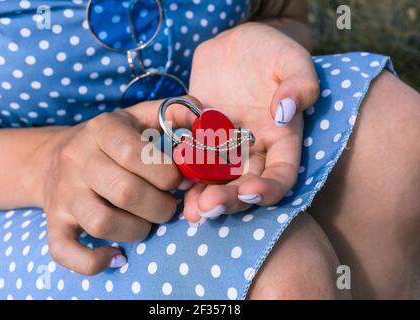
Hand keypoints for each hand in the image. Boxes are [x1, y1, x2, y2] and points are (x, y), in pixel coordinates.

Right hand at [35, 100, 192, 274]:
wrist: (54, 158)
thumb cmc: (111, 140)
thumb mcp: (139, 117)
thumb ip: (174, 114)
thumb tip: (206, 119)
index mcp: (102, 130)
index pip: (133, 153)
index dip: (165, 173)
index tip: (180, 181)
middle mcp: (77, 160)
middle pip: (124, 191)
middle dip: (161, 206)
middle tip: (170, 206)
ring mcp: (63, 193)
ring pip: (101, 222)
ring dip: (137, 230)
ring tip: (147, 223)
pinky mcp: (54, 222)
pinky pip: (64, 250)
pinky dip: (93, 261)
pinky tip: (116, 255)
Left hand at [184, 22, 319, 221]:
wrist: (232, 46)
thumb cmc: (268, 51)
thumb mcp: (291, 58)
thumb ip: (300, 83)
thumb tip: (286, 112)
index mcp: (282, 139)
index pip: (281, 175)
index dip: (269, 189)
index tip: (251, 191)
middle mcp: (254, 151)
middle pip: (245, 187)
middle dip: (229, 201)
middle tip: (209, 207)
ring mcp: (224, 149)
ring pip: (217, 183)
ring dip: (204, 200)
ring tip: (192, 210)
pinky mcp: (199, 142)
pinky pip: (191, 164)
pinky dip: (184, 178)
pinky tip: (173, 186)